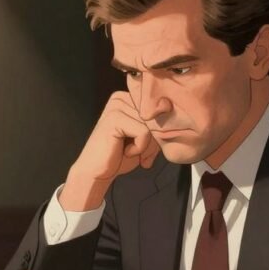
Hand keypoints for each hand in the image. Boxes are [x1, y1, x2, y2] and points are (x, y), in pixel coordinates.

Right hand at [60, 92, 160, 210]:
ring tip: (130, 151)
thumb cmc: (121, 156)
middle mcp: (122, 97)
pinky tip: (125, 151)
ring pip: (152, 125)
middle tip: (137, 152)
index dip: (157, 132)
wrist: (97, 172)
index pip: (159, 109)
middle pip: (157, 117)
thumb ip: (159, 125)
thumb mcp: (147, 138)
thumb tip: (170, 112)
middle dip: (153, 141)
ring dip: (146, 146)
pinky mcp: (115, 117)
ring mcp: (117, 105)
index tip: (143, 145)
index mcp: (129, 98)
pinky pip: (144, 132)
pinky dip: (139, 148)